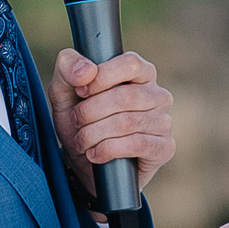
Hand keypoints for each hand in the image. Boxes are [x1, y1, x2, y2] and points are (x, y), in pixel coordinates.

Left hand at [48, 49, 175, 202]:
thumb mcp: (64, 91)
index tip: (81, 91)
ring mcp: (164, 121)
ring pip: (128, 122)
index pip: (131, 63)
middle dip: (90, 111)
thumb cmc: (79, 122)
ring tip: (82, 141)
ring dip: (94, 134)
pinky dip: (108, 150)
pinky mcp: (165, 147)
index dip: (102, 77)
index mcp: (139, 73)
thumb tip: (86, 70)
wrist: (84, 164)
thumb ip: (67, 68)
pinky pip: (138, 144)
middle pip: (126, 96)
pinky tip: (95, 154)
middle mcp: (157, 94)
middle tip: (76, 121)